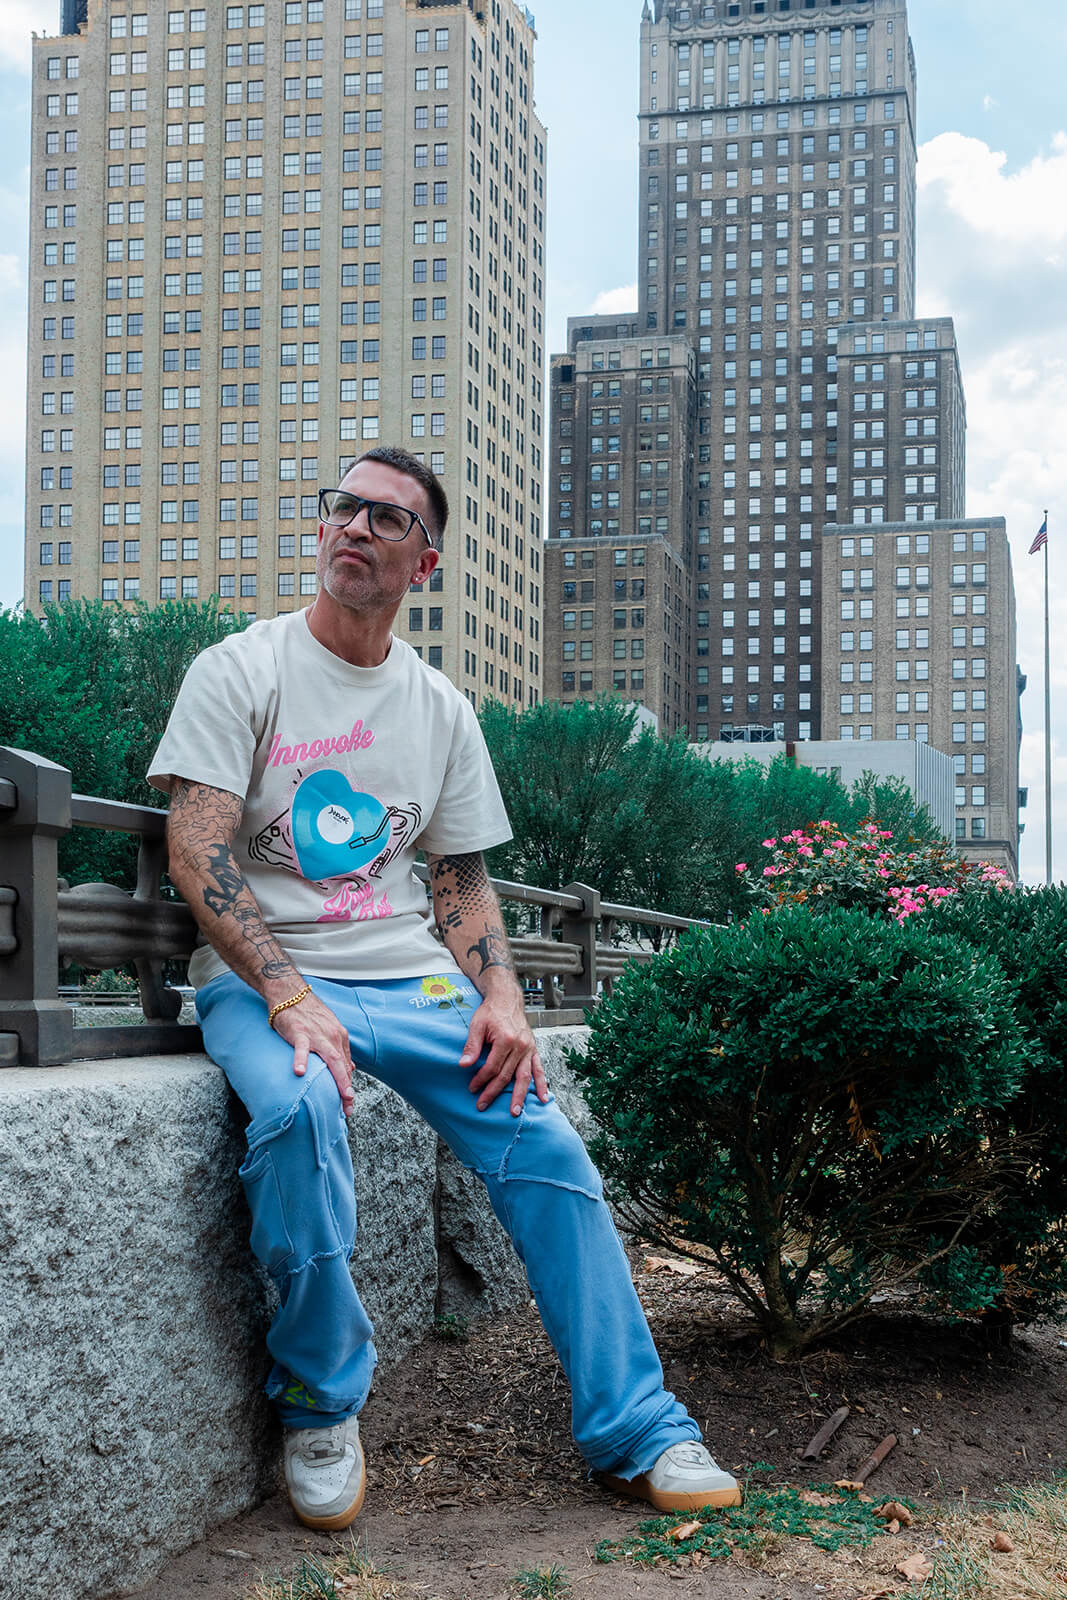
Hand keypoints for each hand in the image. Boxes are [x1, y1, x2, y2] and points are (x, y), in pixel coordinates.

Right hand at [271, 990, 355, 1115]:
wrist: (290, 993)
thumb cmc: (307, 1012)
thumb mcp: (328, 1030)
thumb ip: (339, 1049)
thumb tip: (350, 1068)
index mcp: (339, 1036)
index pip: (346, 1066)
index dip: (348, 1086)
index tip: (349, 1103)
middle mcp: (333, 1036)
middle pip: (343, 1066)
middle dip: (347, 1088)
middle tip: (348, 1107)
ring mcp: (317, 1034)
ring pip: (331, 1058)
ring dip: (338, 1078)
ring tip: (341, 1096)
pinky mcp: (299, 1031)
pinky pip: (301, 1047)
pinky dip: (301, 1059)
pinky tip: (299, 1072)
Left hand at [459, 981, 548, 1115]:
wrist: (507, 998)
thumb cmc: (491, 1011)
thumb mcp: (477, 1025)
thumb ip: (471, 1046)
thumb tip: (463, 1065)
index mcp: (505, 1039)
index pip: (492, 1067)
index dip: (481, 1079)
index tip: (472, 1088)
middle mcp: (520, 1046)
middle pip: (506, 1075)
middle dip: (494, 1092)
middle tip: (483, 1106)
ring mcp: (529, 1049)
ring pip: (524, 1076)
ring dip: (520, 1096)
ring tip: (515, 1112)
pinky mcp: (533, 1049)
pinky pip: (539, 1069)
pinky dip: (541, 1084)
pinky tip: (543, 1098)